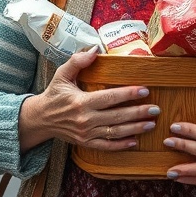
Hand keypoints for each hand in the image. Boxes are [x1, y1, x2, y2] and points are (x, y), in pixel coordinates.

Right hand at [18, 49, 159, 151]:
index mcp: (80, 101)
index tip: (145, 90)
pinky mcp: (85, 143)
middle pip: (116, 116)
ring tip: (151, 124)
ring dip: (135, 129)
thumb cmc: (54, 94)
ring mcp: (85, 133)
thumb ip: (78, 61)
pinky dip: (121, 145)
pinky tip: (135, 141)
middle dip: (138, 113)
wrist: (40, 119)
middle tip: (155, 109)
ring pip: (114, 132)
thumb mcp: (62, 74)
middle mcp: (84, 119)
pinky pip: (105, 146)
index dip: (128, 94)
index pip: (109, 98)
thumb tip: (95, 49)